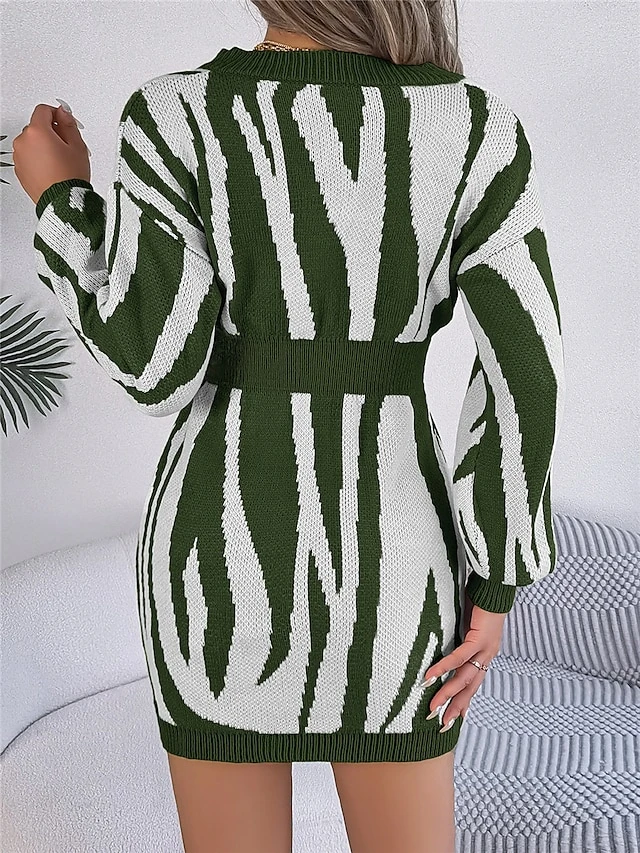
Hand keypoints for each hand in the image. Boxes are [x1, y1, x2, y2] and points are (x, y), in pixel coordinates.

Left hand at [12, 103, 90, 206]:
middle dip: (51, 132)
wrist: (62, 202)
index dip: (57, 114)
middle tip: (67, 147)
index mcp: (37, 131)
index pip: (43, 110)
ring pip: (32, 142)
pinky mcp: (19, 169)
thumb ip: (69, 124)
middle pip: (37, 127)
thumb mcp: (78, 146)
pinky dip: (38, 159)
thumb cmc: (70, 177)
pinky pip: (28, 157)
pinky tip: (52, 169)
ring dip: (43, 146)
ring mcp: (19, 156)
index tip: (65, 121)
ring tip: (60, 161)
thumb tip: (63, 113)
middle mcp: (23, 141)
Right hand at [422, 588, 507, 730]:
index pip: (474, 682)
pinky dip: (444, 667)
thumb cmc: (481, 600)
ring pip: (464, 678)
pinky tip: (431, 677)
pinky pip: (459, 657)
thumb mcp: (468, 622)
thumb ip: (461, 635)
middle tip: (442, 724)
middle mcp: (487, 655)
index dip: (465, 700)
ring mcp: (484, 649)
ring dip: (447, 694)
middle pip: (470, 687)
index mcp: (485, 653)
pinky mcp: (478, 639)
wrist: (496, 586)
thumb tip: (446, 637)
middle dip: (456, 707)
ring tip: (432, 707)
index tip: (457, 718)